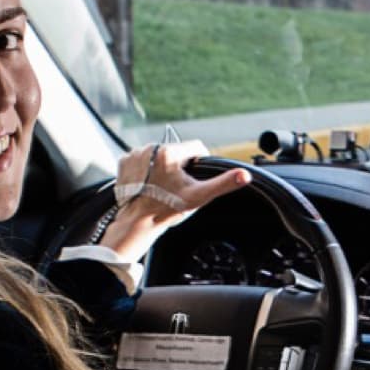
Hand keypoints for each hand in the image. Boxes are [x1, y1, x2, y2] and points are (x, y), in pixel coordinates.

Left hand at [99, 140, 250, 260]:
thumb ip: (223, 184)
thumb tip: (245, 175)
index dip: (200, 162)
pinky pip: (142, 159)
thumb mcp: (199, 197)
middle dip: (180, 165)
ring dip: (163, 166)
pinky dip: (147, 168)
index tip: (195, 177)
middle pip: (177, 151)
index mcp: (170, 152)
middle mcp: (150, 148)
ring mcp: (135, 154)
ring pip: (159, 154)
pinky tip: (149, 184)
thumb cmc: (166, 210)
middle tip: (177, 186)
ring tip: (162, 186)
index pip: (196, 147)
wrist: (136, 222)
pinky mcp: (124, 161)